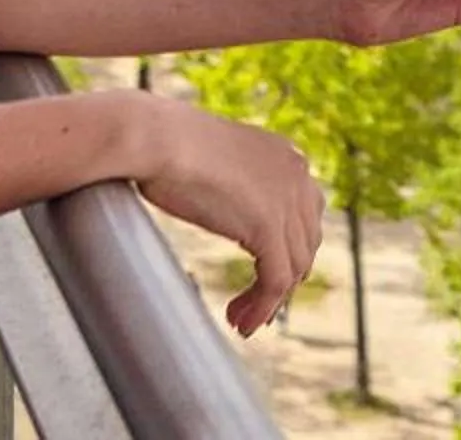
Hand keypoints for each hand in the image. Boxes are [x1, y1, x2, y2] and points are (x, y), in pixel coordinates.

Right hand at [120, 94, 325, 335]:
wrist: (155, 138)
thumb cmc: (166, 145)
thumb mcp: (215, 163)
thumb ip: (235, 184)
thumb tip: (228, 209)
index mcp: (285, 156)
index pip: (305, 214)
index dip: (288, 252)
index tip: (262, 279)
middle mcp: (296, 174)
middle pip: (305, 243)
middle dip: (281, 280)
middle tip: (254, 308)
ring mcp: (286, 199)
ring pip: (293, 267)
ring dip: (269, 302)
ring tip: (241, 321)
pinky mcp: (268, 226)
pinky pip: (276, 280)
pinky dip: (262, 307)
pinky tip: (241, 322)